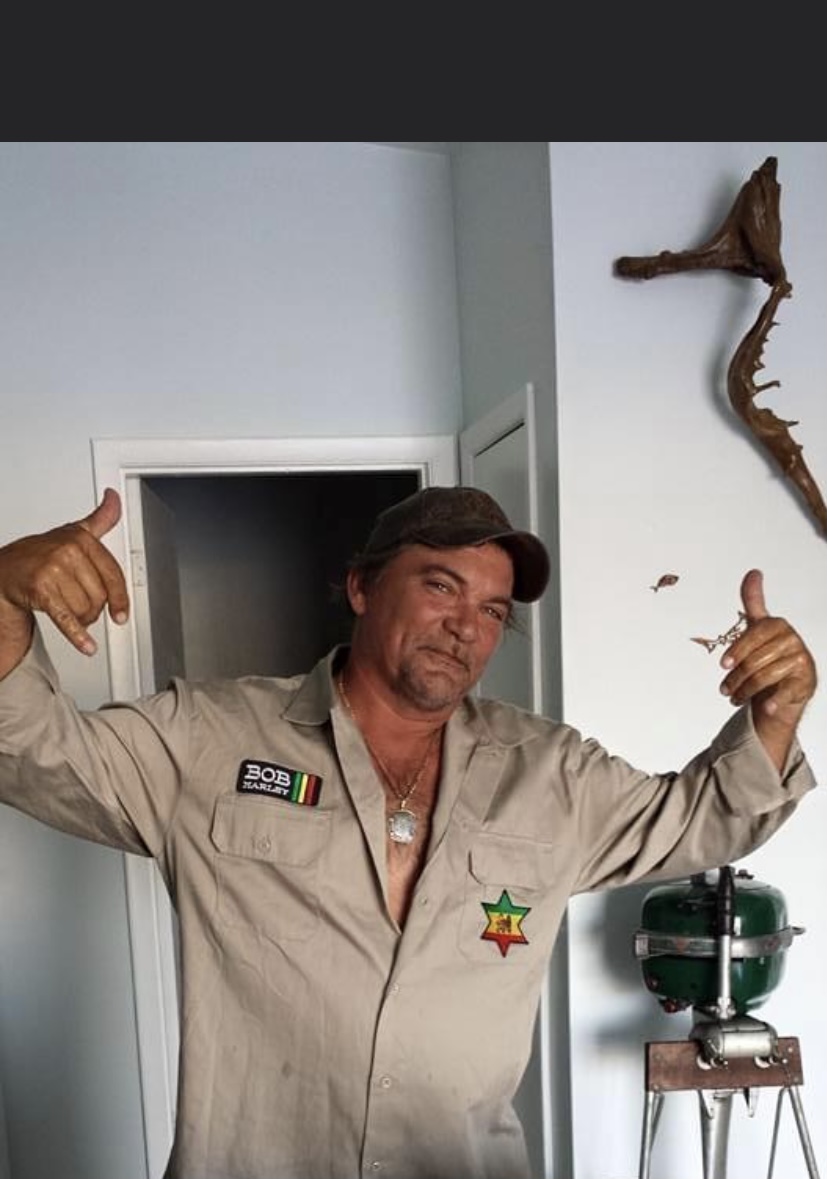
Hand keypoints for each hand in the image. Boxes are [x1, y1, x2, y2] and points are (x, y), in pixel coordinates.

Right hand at [0, 488, 128, 656]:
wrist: (3, 569)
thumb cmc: (40, 554)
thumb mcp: (72, 532)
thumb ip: (99, 519)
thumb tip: (114, 497)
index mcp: (81, 538)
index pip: (112, 574)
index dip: (120, 598)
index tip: (122, 614)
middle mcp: (68, 551)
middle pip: (99, 596)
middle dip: (92, 609)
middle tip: (80, 607)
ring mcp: (53, 570)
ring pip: (85, 609)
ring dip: (80, 620)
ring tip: (67, 611)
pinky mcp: (40, 590)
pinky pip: (66, 617)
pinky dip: (77, 635)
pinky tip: (87, 646)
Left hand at [720, 569, 816, 765]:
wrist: (788, 682)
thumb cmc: (769, 653)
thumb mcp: (759, 628)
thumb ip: (754, 601)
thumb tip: (753, 572)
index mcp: (778, 626)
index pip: (754, 635)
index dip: (737, 649)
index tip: (723, 664)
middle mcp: (792, 641)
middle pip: (755, 660)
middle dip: (735, 677)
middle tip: (724, 689)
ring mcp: (801, 662)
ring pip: (764, 677)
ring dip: (744, 691)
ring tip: (733, 698)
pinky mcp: (805, 682)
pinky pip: (786, 691)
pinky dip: (774, 700)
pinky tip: (765, 707)